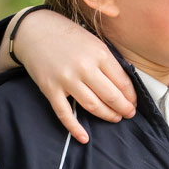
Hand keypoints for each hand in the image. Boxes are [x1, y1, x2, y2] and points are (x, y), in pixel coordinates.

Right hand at [4, 8, 135, 142]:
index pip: (122, 81)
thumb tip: (125, 85)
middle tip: (129, 114)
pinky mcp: (50, 89)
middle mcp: (84, 67)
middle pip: (111, 96)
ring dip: (107, 115)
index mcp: (99, 54)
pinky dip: (75, 128)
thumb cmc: (68, 36)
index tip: (134, 102)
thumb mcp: (94, 42)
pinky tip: (85, 137)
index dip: (131, 96)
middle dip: (123, 108)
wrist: (34, 31)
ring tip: (115, 118)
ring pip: (92, 106)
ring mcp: (66, 79)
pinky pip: (64, 113)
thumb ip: (108, 62)